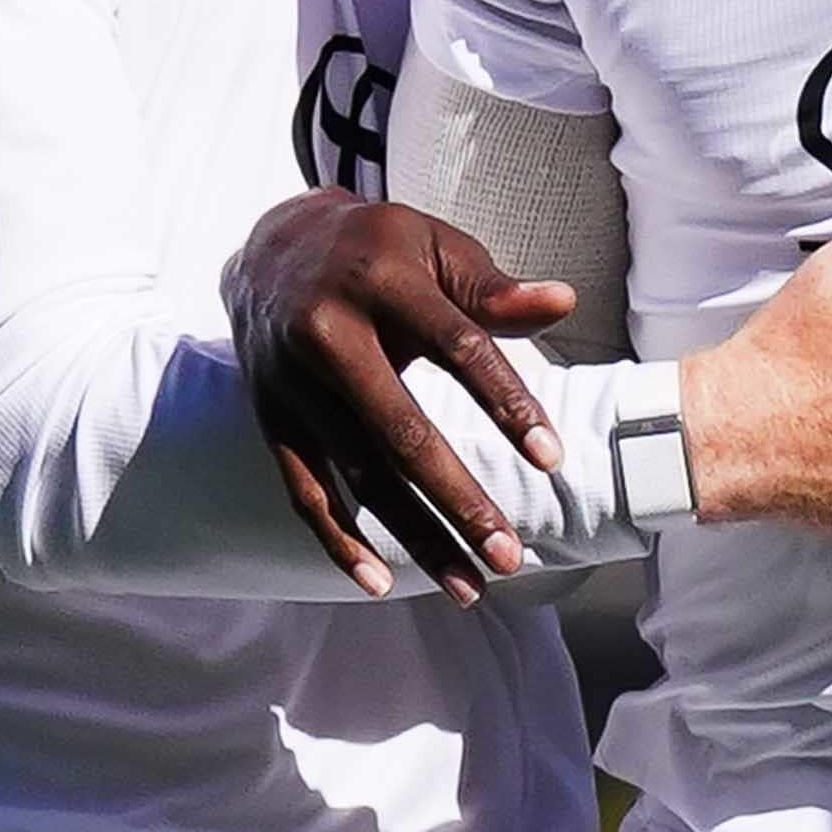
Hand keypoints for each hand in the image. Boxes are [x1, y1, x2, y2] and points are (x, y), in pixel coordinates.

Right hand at [228, 187, 566, 592]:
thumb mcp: (435, 246)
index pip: (458, 348)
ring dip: (413, 537)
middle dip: (459, 500)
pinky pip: (303, 489)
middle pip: (401, 431)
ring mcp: (292, 382)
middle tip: (509, 555)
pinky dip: (338, 540)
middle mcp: (329, 333)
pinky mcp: (271, 417)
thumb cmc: (375, 249)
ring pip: (358, 473)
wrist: (269, 246)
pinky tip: (378, 583)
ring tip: (468, 585)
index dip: (507, 404)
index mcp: (382, 282)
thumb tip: (562, 303)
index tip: (552, 459)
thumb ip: (493, 287)